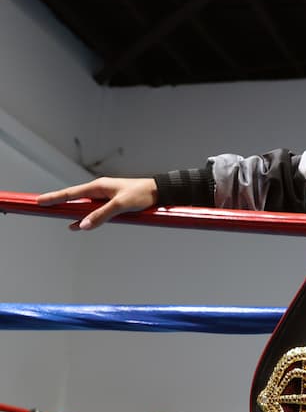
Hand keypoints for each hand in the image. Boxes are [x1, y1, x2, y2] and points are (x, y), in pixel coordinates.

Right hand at [36, 177, 157, 230]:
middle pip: (73, 198)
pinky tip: (77, 225)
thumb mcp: (120, 205)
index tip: (38, 201)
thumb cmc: (143, 194)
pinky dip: (84, 218)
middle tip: (40, 206)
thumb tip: (81, 225)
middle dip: (57, 202)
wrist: (160, 192)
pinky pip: (93, 212)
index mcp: (98, 186)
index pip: (71, 193)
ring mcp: (105, 198)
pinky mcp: (113, 205)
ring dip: (71, 212)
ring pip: (83, 207)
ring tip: (55, 218)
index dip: (54, 198)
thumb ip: (100, 215)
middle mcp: (99, 191)